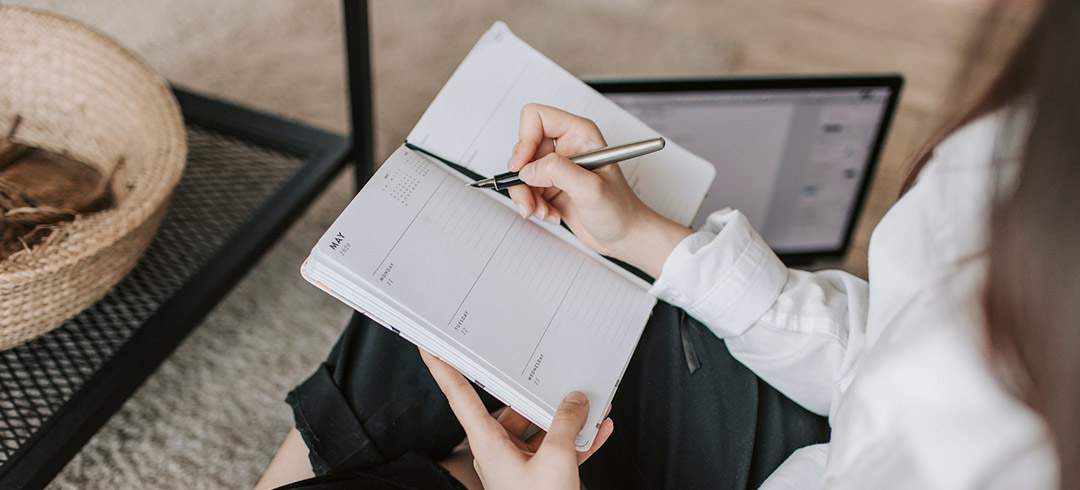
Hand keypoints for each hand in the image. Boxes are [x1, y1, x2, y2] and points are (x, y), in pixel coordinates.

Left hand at [420, 348, 613, 489]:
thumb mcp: (556, 459)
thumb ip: (565, 424)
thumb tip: (574, 401)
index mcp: (488, 442)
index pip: (459, 394)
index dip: (442, 368)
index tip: (429, 344)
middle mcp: (498, 451)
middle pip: (513, 410)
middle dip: (539, 395)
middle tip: (555, 374)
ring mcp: (517, 465)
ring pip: (539, 430)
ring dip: (566, 420)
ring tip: (591, 405)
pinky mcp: (537, 478)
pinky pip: (555, 450)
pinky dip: (576, 441)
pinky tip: (597, 430)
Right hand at [506, 103, 691, 276]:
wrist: (625, 236)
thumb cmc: (621, 210)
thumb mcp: (591, 189)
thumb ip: (559, 172)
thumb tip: (528, 169)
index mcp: (579, 134)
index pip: (537, 118)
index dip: (524, 140)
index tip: (522, 167)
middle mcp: (566, 146)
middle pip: (523, 148)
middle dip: (523, 178)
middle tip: (530, 200)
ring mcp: (558, 167)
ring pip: (522, 172)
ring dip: (527, 196)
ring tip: (544, 212)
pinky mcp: (551, 186)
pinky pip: (526, 189)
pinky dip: (533, 205)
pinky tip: (550, 214)